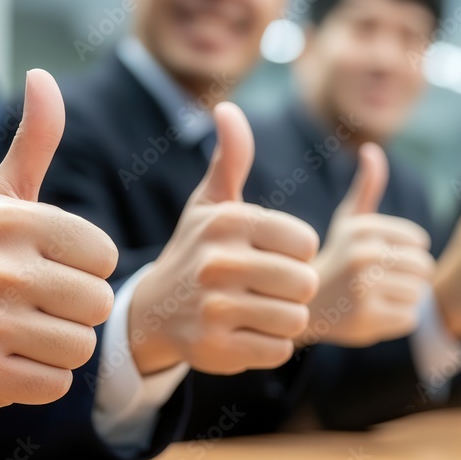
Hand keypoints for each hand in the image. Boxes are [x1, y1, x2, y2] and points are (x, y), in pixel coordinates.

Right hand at [0, 69, 118, 411]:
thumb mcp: (0, 197)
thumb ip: (33, 142)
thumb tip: (43, 77)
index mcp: (14, 222)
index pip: (104, 257)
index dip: (86, 269)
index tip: (52, 268)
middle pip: (98, 304)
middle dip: (78, 310)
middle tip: (40, 305)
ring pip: (81, 346)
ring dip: (61, 346)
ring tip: (26, 332)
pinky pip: (56, 384)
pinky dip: (41, 378)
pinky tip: (13, 360)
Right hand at [129, 103, 319, 374]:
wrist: (153, 311)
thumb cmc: (196, 250)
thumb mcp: (210, 203)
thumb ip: (231, 158)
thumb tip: (227, 108)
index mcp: (227, 222)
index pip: (306, 243)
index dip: (298, 254)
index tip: (273, 256)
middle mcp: (217, 263)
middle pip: (305, 283)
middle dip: (296, 289)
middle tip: (271, 289)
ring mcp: (214, 310)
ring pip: (295, 319)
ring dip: (286, 318)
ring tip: (261, 310)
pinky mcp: (215, 350)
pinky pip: (279, 351)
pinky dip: (271, 346)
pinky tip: (248, 333)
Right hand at [301, 143, 433, 347]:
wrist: (305, 307)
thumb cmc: (336, 260)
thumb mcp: (348, 222)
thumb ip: (366, 188)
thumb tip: (371, 149)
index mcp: (363, 228)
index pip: (419, 242)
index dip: (408, 254)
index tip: (383, 262)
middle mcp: (363, 254)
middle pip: (424, 268)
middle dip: (412, 278)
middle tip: (386, 284)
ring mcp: (364, 288)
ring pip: (419, 294)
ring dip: (405, 299)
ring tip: (378, 298)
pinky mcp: (367, 318)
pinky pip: (410, 317)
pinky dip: (398, 319)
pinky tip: (375, 315)